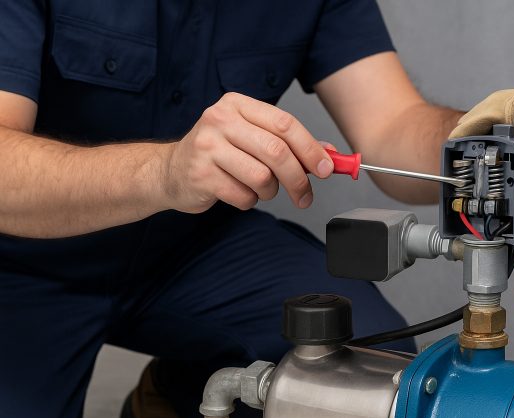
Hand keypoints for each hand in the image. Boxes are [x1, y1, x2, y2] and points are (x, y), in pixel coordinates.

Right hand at [162, 92, 334, 212]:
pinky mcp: (200, 175)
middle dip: (298, 178)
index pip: (285, 123)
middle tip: (305, 195)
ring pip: (262, 177)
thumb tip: (329, 155)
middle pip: (277, 151)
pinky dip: (248, 200)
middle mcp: (220, 119)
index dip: (310, 148)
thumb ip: (289, 144)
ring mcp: (207, 146)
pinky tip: (237, 192)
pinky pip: (243, 195)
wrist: (170, 172)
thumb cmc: (218, 155)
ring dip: (269, 191)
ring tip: (259, 188)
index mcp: (237, 105)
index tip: (326, 168)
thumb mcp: (252, 139)